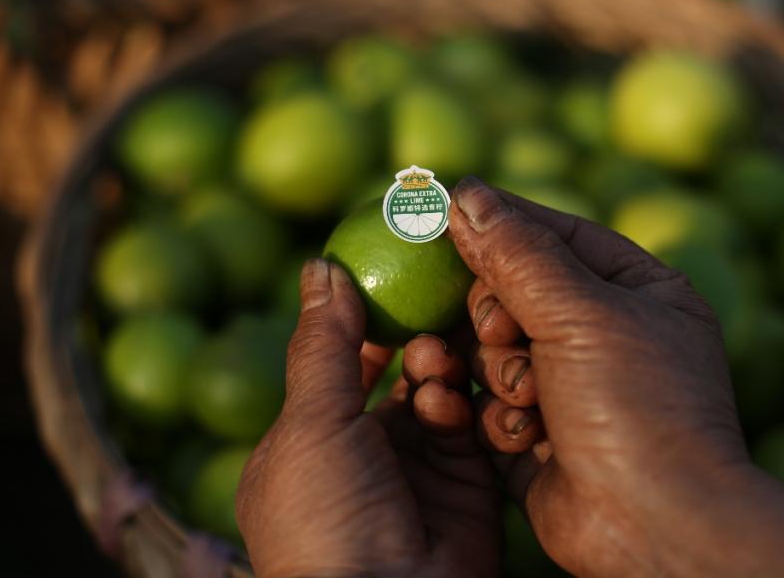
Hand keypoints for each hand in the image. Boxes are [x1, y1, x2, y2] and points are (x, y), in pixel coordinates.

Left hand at [236, 259, 500, 577]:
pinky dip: (468, 403)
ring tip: (437, 359)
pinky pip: (474, 424)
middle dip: (415, 339)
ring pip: (441, 391)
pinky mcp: (468, 483)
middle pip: (400, 372)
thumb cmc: (324, 517)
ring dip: (441, 368)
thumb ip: (325, 345)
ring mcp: (419, 469)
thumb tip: (320, 266)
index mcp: (310, 441)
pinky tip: (458, 393)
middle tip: (431, 309)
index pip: (343, 363)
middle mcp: (366, 453)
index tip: (396, 268)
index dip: (367, 319)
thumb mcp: (309, 423)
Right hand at [444, 177, 783, 577]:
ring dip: (501, 373)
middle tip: (505, 333)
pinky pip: (492, 409)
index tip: (442, 205)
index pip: (558, 235)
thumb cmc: (636, 405)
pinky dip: (501, 420)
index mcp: (639, 291)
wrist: (658, 527)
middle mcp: (607, 336)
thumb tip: (466, 193)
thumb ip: (519, 252)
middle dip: (500, 315)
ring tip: (526, 397)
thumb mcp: (582, 312)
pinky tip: (526, 437)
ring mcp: (574, 391)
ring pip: (494, 353)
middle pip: (514, 294)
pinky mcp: (541, 440)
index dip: (502, 220)